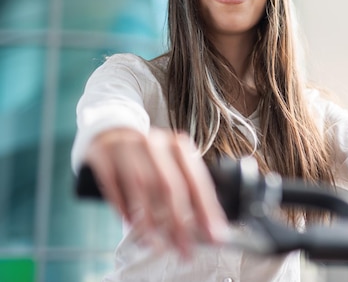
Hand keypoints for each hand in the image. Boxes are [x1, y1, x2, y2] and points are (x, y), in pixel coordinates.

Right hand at [83, 127, 227, 257]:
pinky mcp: (102, 154)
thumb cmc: (148, 157)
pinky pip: (112, 183)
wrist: (113, 133)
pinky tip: (130, 224)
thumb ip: (187, 189)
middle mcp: (155, 143)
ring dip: (150, 220)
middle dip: (179, 221)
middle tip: (184, 247)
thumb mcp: (171, 164)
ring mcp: (127, 146)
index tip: (212, 233)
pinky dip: (122, 206)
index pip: (195, 179)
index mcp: (178, 145)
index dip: (205, 208)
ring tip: (157, 243)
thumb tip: (208, 225)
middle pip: (169, 185)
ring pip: (141, 186)